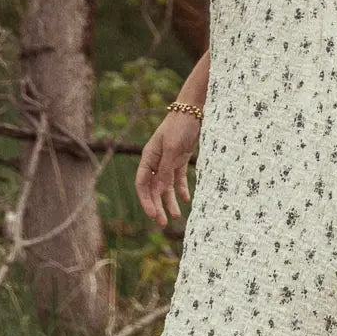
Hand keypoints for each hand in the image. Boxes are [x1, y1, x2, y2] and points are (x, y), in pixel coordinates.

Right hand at [135, 112, 200, 227]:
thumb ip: (165, 170)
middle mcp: (156, 161)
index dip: (145, 200)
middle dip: (157, 206)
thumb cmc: (180, 127)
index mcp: (149, 157)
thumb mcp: (172, 148)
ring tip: (177, 217)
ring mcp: (168, 161)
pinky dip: (181, 190)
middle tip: (163, 224)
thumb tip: (159, 191)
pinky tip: (186, 200)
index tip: (152, 215)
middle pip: (153, 189)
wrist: (194, 111)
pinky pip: (178, 179)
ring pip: (166, 187)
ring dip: (169, 202)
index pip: (142, 184)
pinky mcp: (180, 159)